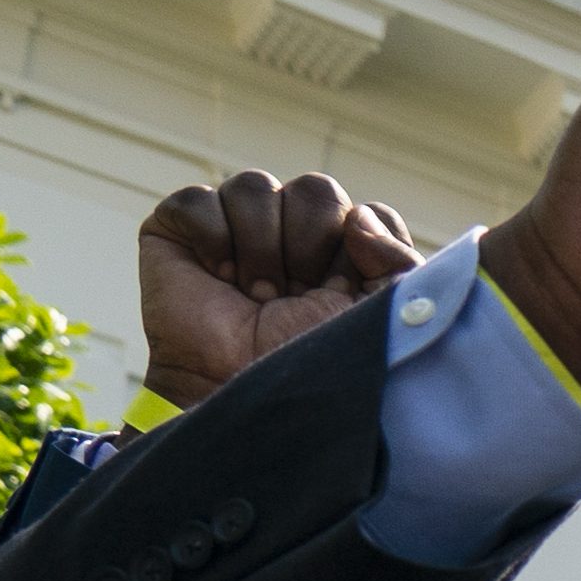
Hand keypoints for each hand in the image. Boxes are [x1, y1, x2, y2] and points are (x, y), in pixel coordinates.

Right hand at [134, 172, 420, 409]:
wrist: (247, 394)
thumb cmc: (316, 364)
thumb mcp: (379, 318)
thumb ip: (398, 263)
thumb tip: (359, 216)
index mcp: (351, 256)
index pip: (369, 214)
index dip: (359, 249)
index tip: (344, 293)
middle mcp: (296, 237)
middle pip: (315, 190)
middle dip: (309, 246)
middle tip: (295, 297)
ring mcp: (240, 231)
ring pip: (255, 186)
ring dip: (260, 247)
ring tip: (257, 296)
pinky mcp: (182, 232)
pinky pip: (199, 199)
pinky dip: (211, 236)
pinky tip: (218, 276)